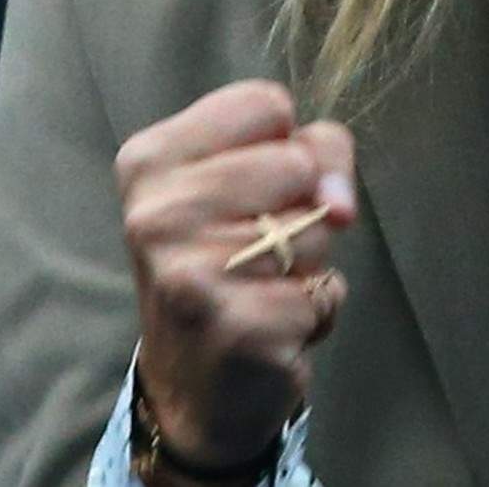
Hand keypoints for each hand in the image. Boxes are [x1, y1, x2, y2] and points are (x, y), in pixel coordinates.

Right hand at [114, 80, 356, 472]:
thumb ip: (313, 153)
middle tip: (258, 246)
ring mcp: (191, 272)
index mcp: (151, 160)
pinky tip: (273, 327)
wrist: (194, 386)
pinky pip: (326, 289)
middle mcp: (157, 213)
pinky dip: (317, 309)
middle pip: (299, 161)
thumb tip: (337, 206)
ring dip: (310, 261)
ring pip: (317, 227)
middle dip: (302, 206)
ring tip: (261, 286)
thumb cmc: (230, 263)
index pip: (266, 102)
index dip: (286, 144)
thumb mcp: (254, 184)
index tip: (256, 185)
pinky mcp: (236, 326)